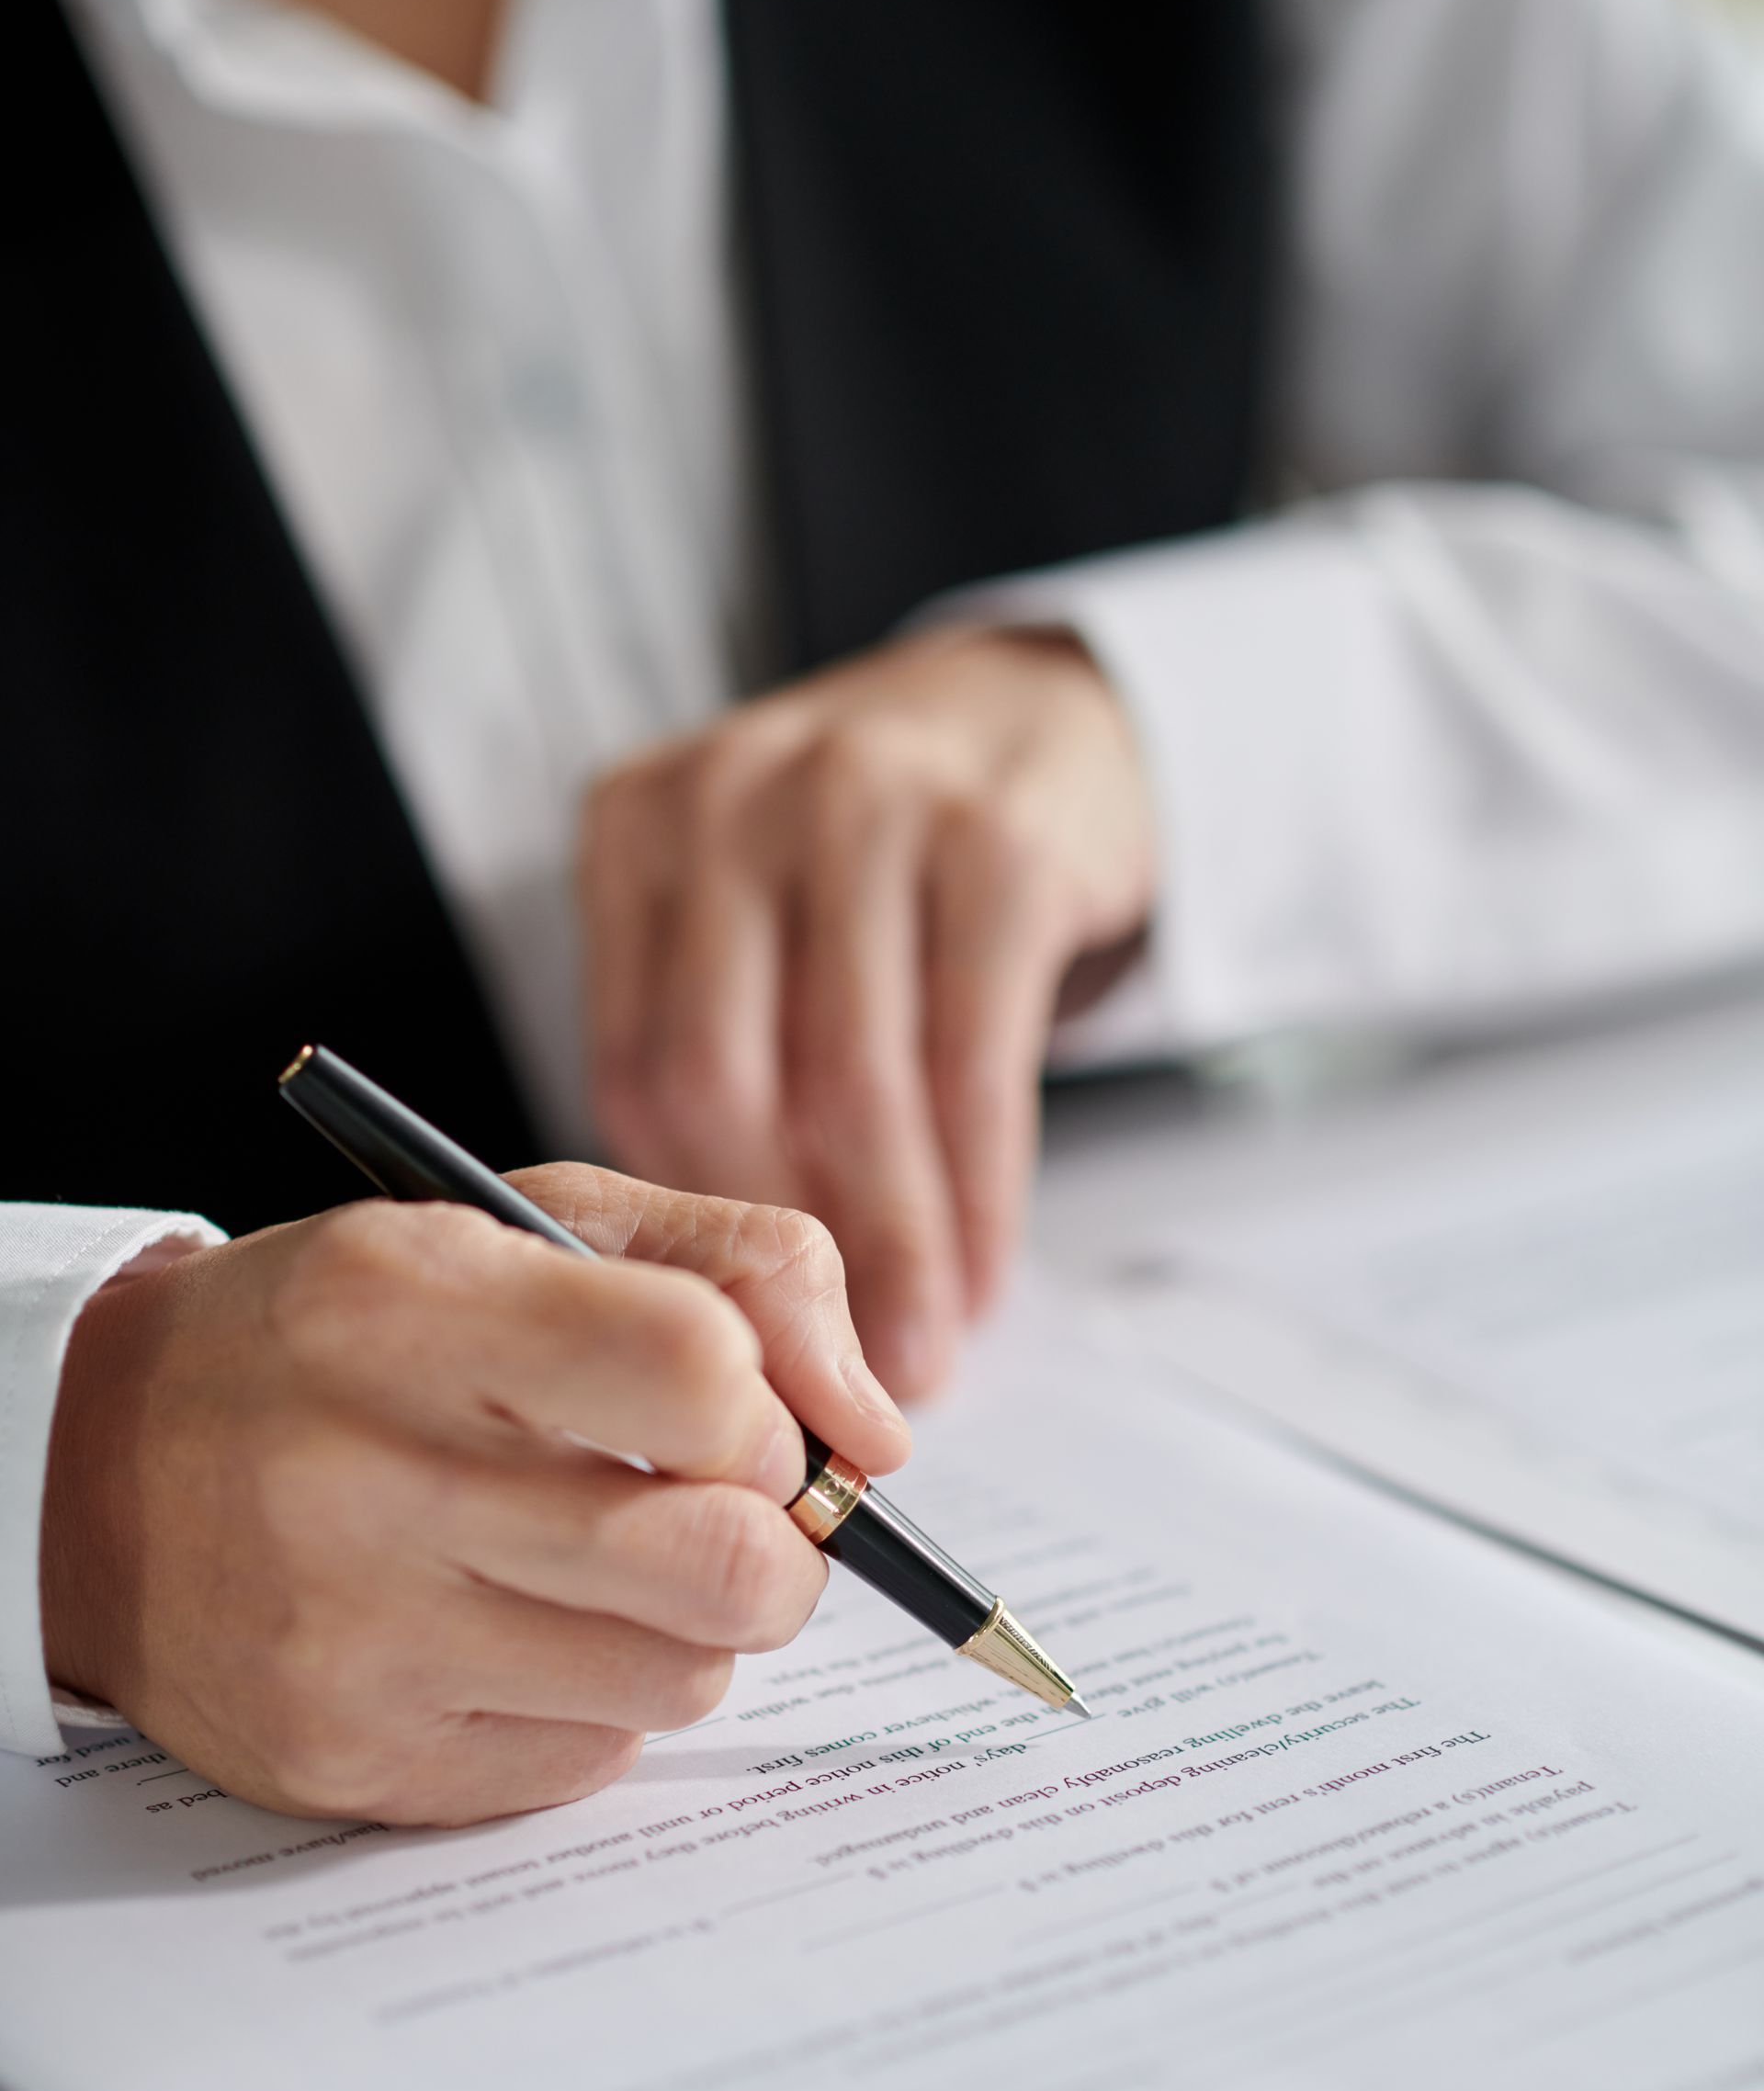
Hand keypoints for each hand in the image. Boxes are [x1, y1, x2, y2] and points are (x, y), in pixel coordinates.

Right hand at [39, 1174, 907, 1826]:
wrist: (107, 1470)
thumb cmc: (358, 1334)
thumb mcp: (531, 1224)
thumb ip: (742, 1273)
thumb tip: (879, 1437)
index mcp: (405, 1303)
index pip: (699, 1370)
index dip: (769, 1409)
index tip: (738, 1416)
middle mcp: (361, 1476)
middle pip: (724, 1563)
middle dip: (775, 1544)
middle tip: (723, 1510)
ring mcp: (351, 1640)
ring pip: (684, 1678)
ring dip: (691, 1625)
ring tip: (602, 1561)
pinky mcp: (355, 1761)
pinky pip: (595, 1761)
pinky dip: (601, 1699)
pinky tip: (516, 1631)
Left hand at [584, 627, 1155, 1400]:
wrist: (1035, 713)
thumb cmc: (872, 855)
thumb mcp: (750, 912)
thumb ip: (712, 1057)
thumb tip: (717, 1304)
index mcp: (640, 827)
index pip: (632, 1067)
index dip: (685, 1229)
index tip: (731, 1342)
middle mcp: (738, 800)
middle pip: (722, 1078)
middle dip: (776, 1257)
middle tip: (826, 1377)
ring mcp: (869, 805)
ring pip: (852, 1084)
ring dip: (893, 1250)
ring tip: (919, 1356)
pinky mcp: (997, 844)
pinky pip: (974, 1063)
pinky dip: (978, 1195)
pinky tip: (981, 1273)